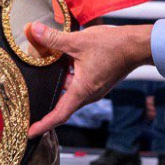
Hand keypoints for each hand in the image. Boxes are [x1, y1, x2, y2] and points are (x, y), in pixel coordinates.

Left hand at [26, 22, 153, 137]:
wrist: (136, 45)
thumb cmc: (112, 46)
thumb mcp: (78, 41)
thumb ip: (53, 38)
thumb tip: (34, 32)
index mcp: (82, 90)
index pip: (60, 115)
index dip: (43, 125)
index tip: (30, 132)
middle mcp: (89, 94)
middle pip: (63, 103)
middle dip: (46, 101)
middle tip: (29, 101)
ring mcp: (94, 88)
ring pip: (70, 90)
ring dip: (58, 83)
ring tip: (42, 72)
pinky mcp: (97, 81)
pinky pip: (78, 83)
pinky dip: (67, 75)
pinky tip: (60, 61)